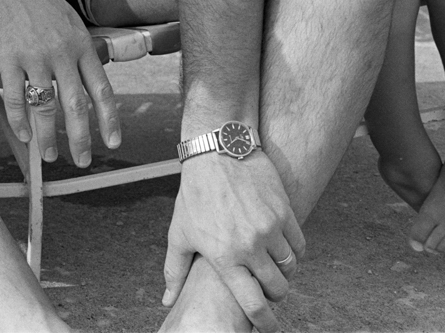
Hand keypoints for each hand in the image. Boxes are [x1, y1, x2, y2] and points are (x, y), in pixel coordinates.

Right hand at [0, 0, 120, 166]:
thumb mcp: (69, 21)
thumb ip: (80, 51)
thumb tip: (88, 82)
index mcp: (81, 44)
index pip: (101, 90)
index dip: (109, 120)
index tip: (112, 143)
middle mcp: (61, 53)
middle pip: (75, 106)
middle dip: (80, 139)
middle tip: (81, 160)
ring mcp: (33, 56)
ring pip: (44, 107)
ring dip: (48, 137)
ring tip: (49, 155)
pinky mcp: (7, 57)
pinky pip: (15, 97)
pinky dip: (19, 121)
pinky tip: (22, 134)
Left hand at [162, 149, 302, 332]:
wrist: (215, 151)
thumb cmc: (194, 193)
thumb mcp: (179, 232)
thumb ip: (175, 270)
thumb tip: (167, 300)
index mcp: (223, 256)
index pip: (253, 304)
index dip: (265, 321)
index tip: (268, 326)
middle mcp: (249, 246)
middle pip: (278, 288)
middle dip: (275, 293)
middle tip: (267, 287)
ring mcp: (270, 229)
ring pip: (292, 267)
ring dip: (285, 271)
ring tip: (271, 263)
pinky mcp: (284, 213)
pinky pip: (301, 246)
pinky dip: (294, 251)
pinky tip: (281, 245)